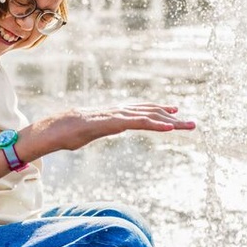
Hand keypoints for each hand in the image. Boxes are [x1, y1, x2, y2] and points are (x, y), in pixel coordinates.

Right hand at [26, 103, 195, 152]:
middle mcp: (117, 112)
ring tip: (187, 125)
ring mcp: (116, 116)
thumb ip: (93, 132)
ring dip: (169, 122)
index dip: (158, 111)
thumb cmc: (66, 133)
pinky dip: (155, 124)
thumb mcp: (85, 134)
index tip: (174, 112)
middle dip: (171, 117)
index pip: (140, 111)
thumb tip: (86, 135)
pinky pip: (138, 123)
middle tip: (192, 123)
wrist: (54, 128)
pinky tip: (169, 128)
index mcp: (112, 115)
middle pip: (149, 112)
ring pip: (147, 117)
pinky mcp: (113, 123)